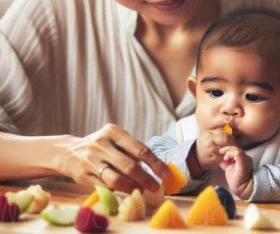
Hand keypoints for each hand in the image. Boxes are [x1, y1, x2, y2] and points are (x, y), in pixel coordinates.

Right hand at [51, 124, 169, 192]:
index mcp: (113, 131)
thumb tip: (157, 167)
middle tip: (156, 187)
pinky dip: (119, 191)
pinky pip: (106, 187)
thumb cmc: (101, 146)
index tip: (166, 175)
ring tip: (141, 190)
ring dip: (132, 188)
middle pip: (130, 166)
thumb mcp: (115, 140)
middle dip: (146, 178)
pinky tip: (126, 190)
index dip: (155, 164)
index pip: (140, 149)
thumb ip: (132, 150)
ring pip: (117, 179)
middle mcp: (101, 143)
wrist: (69, 152)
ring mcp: (91, 160)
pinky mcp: (83, 175)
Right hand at [195, 128, 236, 170]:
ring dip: (229, 152)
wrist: (195, 157)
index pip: (224, 133)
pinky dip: (226, 158)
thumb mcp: (209, 137)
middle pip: (225, 139)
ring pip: (224, 148)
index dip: (231, 138)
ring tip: (232, 154)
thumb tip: (232, 134)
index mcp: (209, 133)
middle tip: (236, 148)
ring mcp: (210, 148)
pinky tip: (227, 159)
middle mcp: (209, 139)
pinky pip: (222, 157)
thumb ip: (218, 135)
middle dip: (232, 144)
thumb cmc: (204, 147)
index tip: (235, 142)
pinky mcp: (211, 157)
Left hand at [219, 146, 252, 199]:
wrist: (242, 188)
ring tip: (224, 157)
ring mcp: (245, 159)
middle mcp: (245, 157)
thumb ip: (225, 161)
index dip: (226, 149)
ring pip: (236, 148)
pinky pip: (237, 153)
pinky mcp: (244, 161)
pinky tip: (226, 158)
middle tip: (220, 152)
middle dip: (226, 149)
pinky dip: (230, 153)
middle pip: (235, 147)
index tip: (220, 152)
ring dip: (227, 151)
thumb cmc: (236, 180)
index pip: (234, 149)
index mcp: (242, 158)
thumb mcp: (228, 167)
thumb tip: (218, 155)